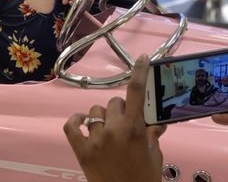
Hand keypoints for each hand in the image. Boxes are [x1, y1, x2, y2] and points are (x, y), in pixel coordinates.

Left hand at [64, 54, 166, 181]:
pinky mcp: (80, 150)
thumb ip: (152, 135)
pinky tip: (83, 123)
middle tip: (126, 122)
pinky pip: (71, 126)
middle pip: (114, 102)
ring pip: (95, 112)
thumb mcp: (154, 156)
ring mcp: (94, 139)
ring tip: (108, 130)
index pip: (136, 92)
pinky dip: (76, 121)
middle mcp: (113, 130)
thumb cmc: (144, 179)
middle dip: (121, 109)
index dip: (139, 72)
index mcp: (134, 129)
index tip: (142, 58)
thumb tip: (155, 122)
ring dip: (103, 117)